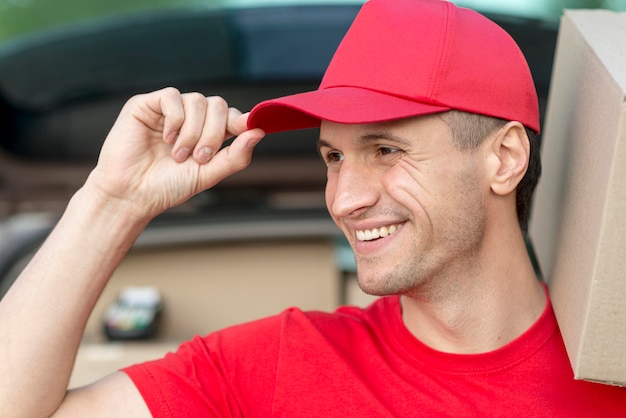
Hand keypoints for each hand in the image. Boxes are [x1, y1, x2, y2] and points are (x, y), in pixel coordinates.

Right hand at [87, 87, 264, 218]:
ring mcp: (168, 110)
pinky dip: (175, 119)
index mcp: (206, 133)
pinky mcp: (146, 104)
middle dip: (213, 133)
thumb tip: (259, 132)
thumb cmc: (168, 186)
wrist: (132, 194)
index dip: (240, 120)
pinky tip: (166, 139)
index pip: (230, 115)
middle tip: (199, 158)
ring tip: (178, 155)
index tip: (245, 129)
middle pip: (217, 105)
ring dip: (192, 131)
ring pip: (197, 100)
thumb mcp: (209, 174)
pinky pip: (172, 97)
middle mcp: (189, 118)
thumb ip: (236, 156)